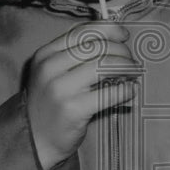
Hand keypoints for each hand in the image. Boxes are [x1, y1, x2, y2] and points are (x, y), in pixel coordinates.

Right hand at [26, 21, 140, 169]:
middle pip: (97, 47)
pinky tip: (131, 90)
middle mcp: (51, 68)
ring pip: (104, 66)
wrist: (36, 139)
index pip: (82, 32)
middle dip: (122, 51)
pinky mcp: (73, 109)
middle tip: (132, 60)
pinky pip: (109, 93)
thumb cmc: (51, 104)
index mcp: (46, 54)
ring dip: (126, 67)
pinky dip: (126, 89)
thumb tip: (114, 38)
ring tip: (134, 73)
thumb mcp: (53, 72)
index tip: (124, 35)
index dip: (109, 30)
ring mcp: (61, 89)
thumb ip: (75, 55)